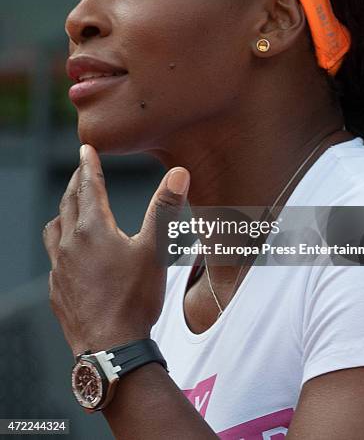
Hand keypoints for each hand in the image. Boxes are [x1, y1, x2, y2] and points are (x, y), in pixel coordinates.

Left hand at [43, 144, 189, 355]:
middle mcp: (71, 243)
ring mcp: (60, 267)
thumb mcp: (155, 249)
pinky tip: (72, 253)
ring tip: (72, 209)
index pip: (89, 185)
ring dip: (63, 212)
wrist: (112, 347)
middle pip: (69, 202)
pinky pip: (53, 257)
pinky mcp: (57, 289)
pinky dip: (61, 244)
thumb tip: (178, 174)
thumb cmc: (135, 298)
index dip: (88, 164)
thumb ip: (165, 208)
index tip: (86, 148)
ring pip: (54, 228)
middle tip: (82, 170)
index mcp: (94, 228)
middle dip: (76, 183)